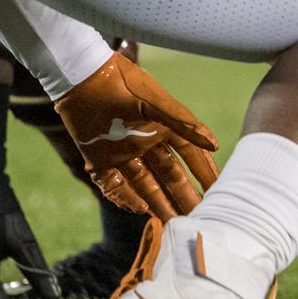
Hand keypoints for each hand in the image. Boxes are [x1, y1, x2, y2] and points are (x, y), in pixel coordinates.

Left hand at [54, 53, 218, 219]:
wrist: (80, 76)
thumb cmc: (122, 83)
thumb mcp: (155, 102)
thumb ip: (183, 124)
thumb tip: (214, 144)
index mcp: (164, 126)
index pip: (190, 155)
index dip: (203, 172)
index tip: (217, 190)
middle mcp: (146, 141)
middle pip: (169, 174)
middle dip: (183, 195)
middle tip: (197, 216)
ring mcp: (123, 151)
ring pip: (144, 183)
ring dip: (157, 202)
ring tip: (171, 222)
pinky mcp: (99, 158)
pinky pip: (114, 184)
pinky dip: (124, 197)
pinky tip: (137, 209)